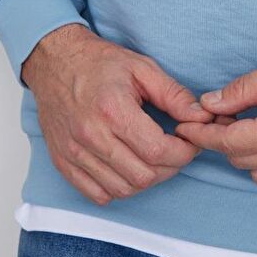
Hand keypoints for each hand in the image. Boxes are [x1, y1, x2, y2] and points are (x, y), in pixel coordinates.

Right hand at [21, 23, 215, 205]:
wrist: (56, 61)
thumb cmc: (99, 63)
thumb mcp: (142, 68)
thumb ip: (174, 94)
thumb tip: (200, 117)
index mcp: (113, 109)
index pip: (157, 151)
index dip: (183, 152)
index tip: (190, 142)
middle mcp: (91, 135)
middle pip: (143, 176)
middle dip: (170, 167)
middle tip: (176, 150)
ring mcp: (74, 152)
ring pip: (122, 190)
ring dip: (146, 179)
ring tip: (154, 158)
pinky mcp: (64, 162)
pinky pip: (97, 194)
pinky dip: (118, 188)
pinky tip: (127, 167)